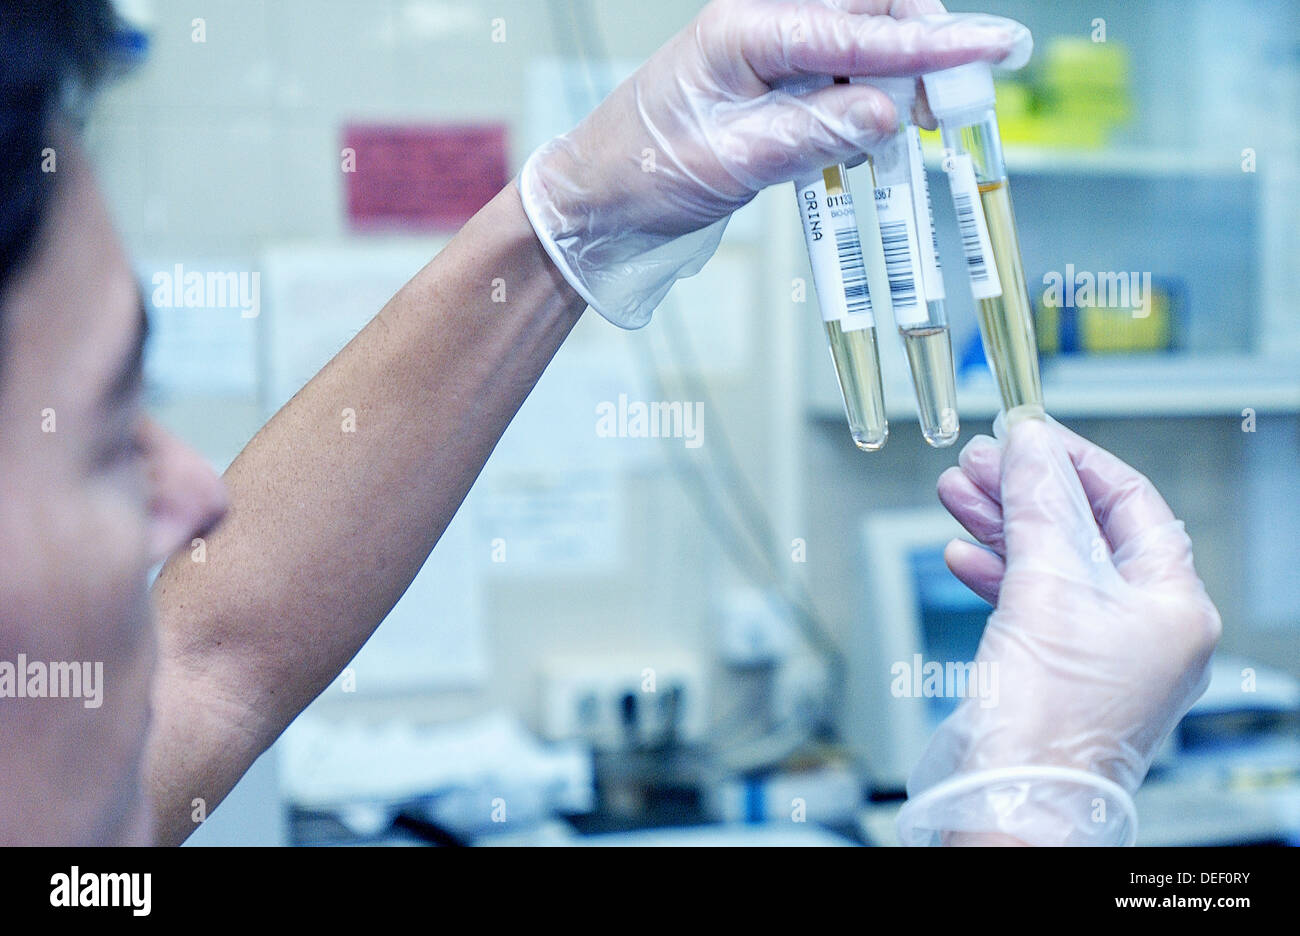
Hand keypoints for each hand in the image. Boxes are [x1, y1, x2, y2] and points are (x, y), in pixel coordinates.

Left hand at [518, 0, 1030, 326]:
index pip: (855, 31)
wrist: (596, 200)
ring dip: (904, 76)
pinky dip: (873, 101)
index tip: (992, 46)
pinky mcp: (773, 86)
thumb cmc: (641, 176)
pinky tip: (887, 130)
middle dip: (928, 46)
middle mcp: (760, 27)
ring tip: (936, 115)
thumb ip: (809, 135)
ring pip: (862, 45)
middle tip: (969, 92)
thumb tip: (887, 115)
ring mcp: (768, 54)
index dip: (930, 43)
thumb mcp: (727, 164)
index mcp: (742, 32)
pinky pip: (842, 79)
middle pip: (869, 15)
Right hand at [898, 415, 1221, 845]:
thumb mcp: (1046, 586)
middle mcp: (1146, 627)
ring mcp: (1102, 650)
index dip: (1077, 461)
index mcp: (1172, 606)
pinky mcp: (1058, 669)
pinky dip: (995, 572)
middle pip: (1085, 531)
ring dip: (1002, 525)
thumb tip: (1030, 443)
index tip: (1030, 434)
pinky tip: (961, 553)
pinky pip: (1031, 602)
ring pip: (1052, 563)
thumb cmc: (1049, 718)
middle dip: (1027, 491)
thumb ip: (1039, 506)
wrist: (1009, 797)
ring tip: (956, 492)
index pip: (1132, 504)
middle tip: (980, 460)